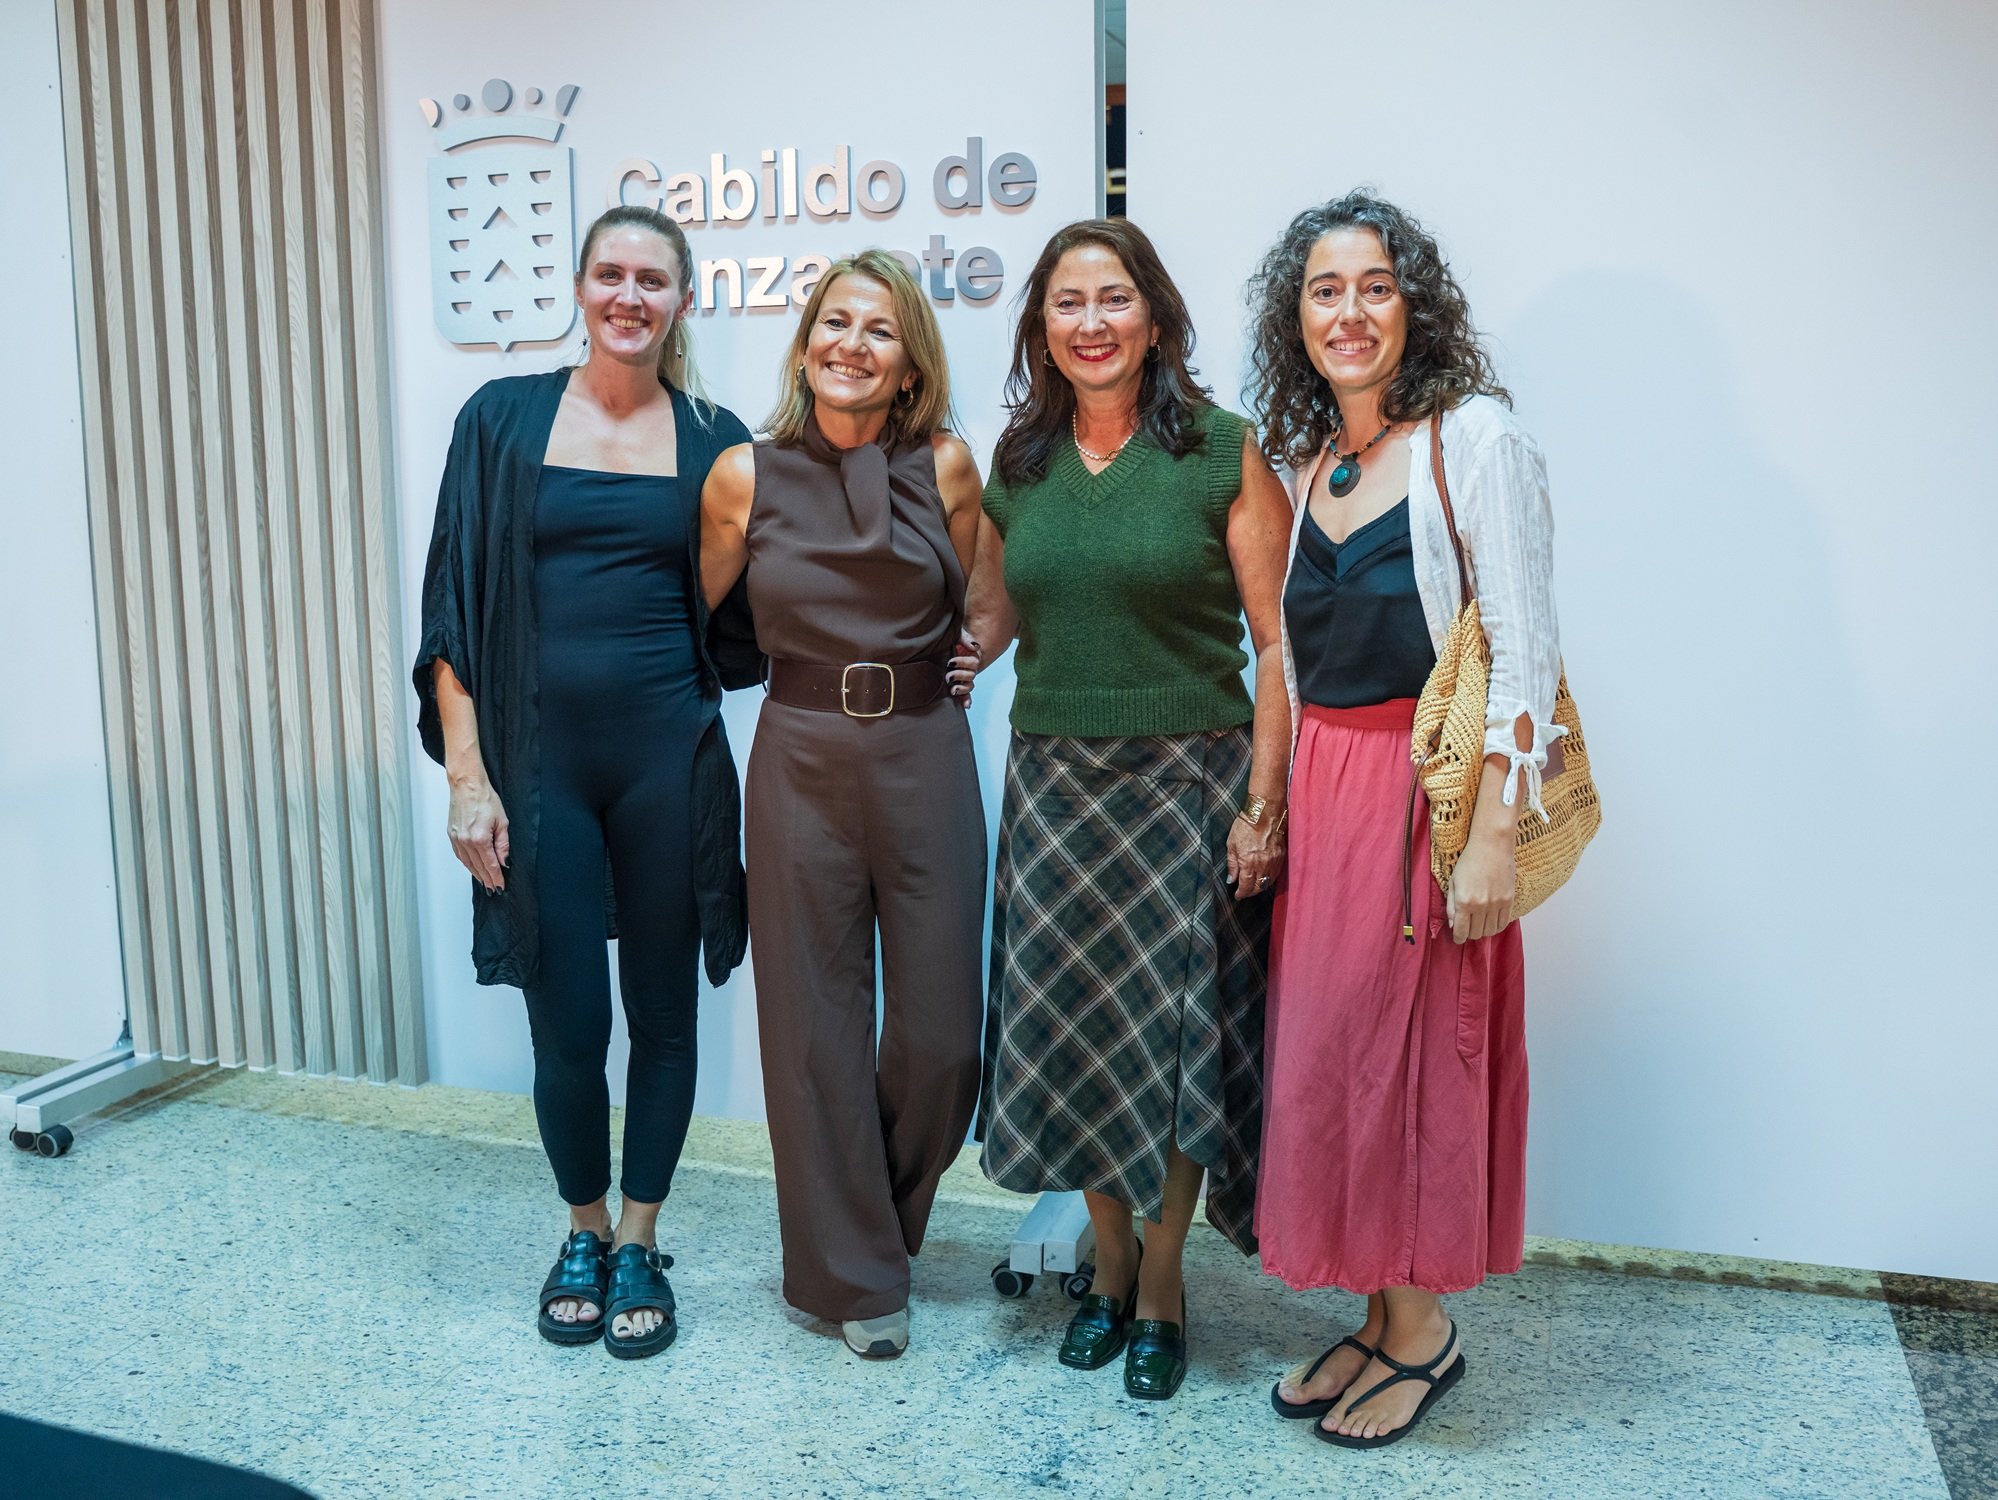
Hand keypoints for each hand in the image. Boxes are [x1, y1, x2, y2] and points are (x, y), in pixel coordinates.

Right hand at [447, 773, 509, 893]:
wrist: (467, 786)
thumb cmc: (485, 799)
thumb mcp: (502, 822)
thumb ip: (503, 844)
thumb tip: (504, 861)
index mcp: (480, 839)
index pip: (490, 865)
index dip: (496, 877)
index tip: (500, 886)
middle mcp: (466, 842)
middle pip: (478, 867)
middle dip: (487, 879)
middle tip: (494, 889)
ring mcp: (456, 839)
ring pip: (467, 863)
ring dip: (477, 874)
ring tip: (485, 882)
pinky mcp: (452, 835)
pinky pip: (460, 855)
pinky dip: (467, 864)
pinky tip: (473, 868)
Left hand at [947, 634, 981, 707]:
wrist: (942, 646)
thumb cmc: (951, 639)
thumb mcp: (957, 635)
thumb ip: (965, 639)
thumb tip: (975, 647)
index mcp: (972, 657)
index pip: (973, 662)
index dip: (963, 663)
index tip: (950, 662)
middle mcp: (970, 669)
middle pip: (971, 676)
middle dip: (960, 676)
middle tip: (948, 676)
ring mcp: (965, 678)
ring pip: (969, 686)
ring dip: (962, 689)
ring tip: (953, 690)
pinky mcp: (959, 685)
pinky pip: (966, 694)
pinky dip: (966, 700)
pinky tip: (966, 705)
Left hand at [1226, 807, 1285, 899]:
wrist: (1265, 812)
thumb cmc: (1245, 825)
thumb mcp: (1231, 844)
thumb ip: (1232, 864)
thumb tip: (1231, 879)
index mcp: (1248, 863)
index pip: (1246, 887)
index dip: (1241, 894)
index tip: (1237, 895)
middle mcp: (1263, 865)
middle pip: (1258, 887)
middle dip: (1250, 892)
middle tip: (1244, 892)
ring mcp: (1274, 861)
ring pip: (1268, 882)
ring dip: (1260, 886)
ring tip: (1253, 885)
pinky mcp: (1281, 856)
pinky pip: (1276, 873)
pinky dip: (1269, 877)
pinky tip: (1264, 876)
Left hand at [1446, 830, 1514, 942]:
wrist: (1492, 845)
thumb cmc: (1469, 861)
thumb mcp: (1453, 882)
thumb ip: (1451, 906)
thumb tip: (1453, 926)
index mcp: (1464, 901)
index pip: (1461, 931)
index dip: (1458, 938)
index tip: (1458, 938)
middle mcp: (1481, 906)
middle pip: (1476, 934)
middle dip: (1469, 934)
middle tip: (1467, 928)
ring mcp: (1496, 904)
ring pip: (1490, 931)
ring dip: (1483, 931)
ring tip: (1479, 924)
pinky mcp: (1509, 900)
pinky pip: (1504, 923)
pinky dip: (1496, 926)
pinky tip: (1491, 921)